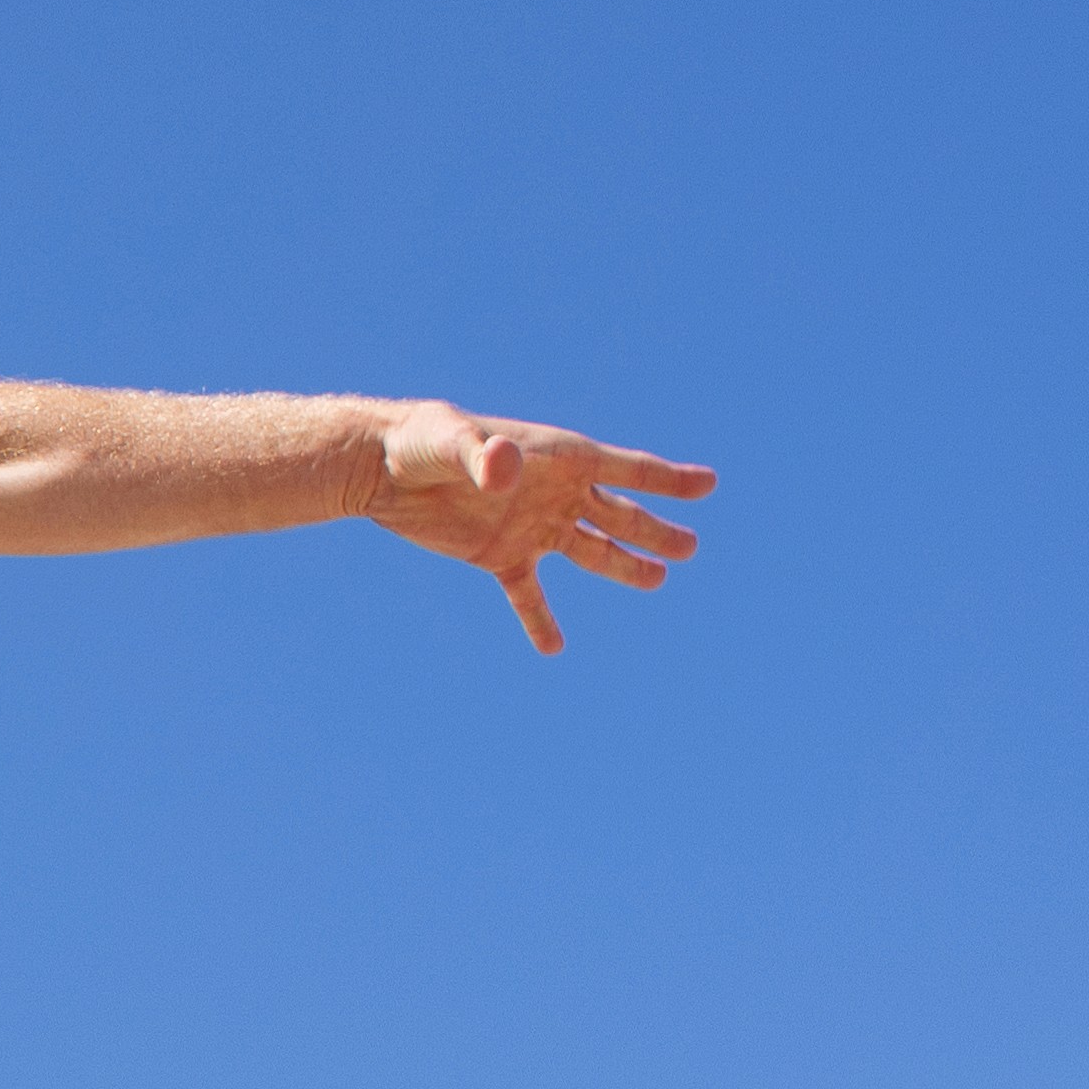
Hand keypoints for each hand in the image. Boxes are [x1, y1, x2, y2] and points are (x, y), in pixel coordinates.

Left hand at [363, 402, 714, 654]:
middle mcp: (553, 492)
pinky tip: (553, 648)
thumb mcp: (453, 443)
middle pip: (618, 515)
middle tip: (690, 549)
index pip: (627, 469)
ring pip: (589, 551)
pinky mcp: (497, 555)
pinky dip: (539, 620)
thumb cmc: (420, 441)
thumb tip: (504, 467)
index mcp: (558, 459)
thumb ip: (482, 454)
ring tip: (658, 580)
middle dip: (655, 531)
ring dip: (623, 567)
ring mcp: (530, 525)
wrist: (380, 466)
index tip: (708, 486)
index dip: (669, 480)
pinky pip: (528, 594)